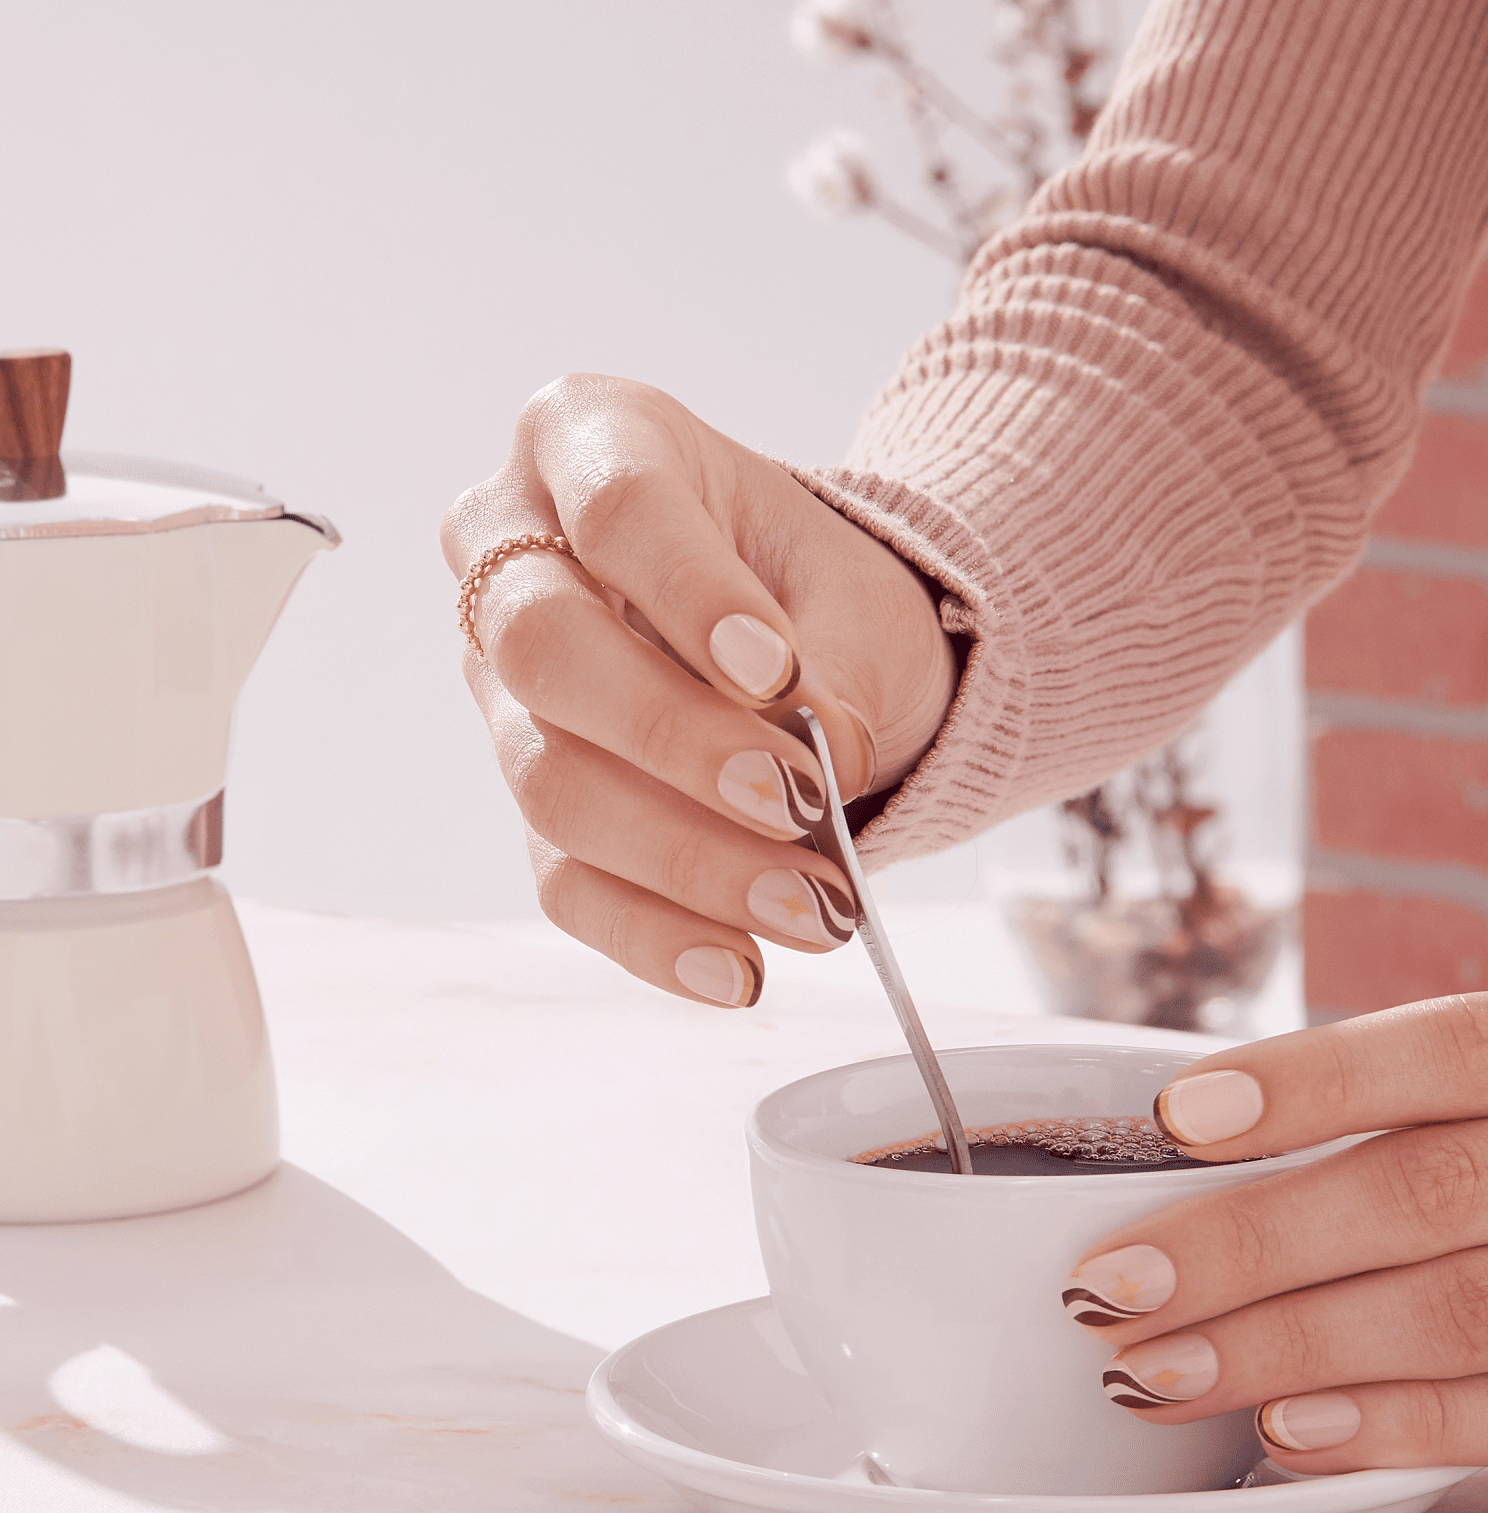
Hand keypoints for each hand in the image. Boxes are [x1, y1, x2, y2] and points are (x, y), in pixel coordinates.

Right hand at [441, 374, 955, 1006]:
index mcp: (589, 440)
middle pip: (544, 648)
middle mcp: (512, 554)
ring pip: (552, 780)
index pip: (615, 507)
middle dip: (676, 738)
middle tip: (798, 799)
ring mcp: (504, 689)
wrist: (808, 654)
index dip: (689, 593)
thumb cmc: (813, 590)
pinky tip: (738, 968)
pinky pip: (566, 881)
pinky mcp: (532, 800)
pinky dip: (656, 935)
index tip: (780, 673)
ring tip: (815, 907)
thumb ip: (839, 660)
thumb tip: (823, 759)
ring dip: (688, 859)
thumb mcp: (855, 592)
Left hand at [1064, 984, 1487, 1495]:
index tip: (1175, 1118)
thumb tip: (1211, 1142)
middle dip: (1256, 1240)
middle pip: (1443, 1192)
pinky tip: (1286, 1430)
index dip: (1314, 1081)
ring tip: (1163, 1366)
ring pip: (1472, 1313)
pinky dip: (1397, 1425)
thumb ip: (1452, 1100)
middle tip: (1115, 1282)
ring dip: (1293, 1344)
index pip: (1462, 1046)